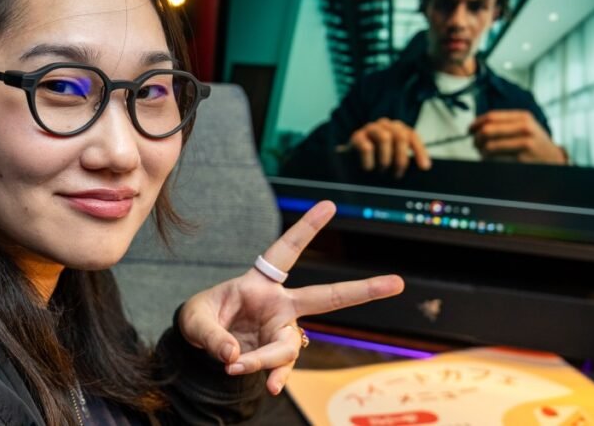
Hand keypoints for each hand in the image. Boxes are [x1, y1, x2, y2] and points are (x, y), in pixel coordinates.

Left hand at [177, 201, 404, 394]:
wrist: (200, 346)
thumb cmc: (201, 319)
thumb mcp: (196, 319)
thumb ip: (212, 336)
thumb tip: (234, 357)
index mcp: (261, 282)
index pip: (286, 251)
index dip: (306, 229)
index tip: (329, 205)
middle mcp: (280, 305)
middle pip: (326, 297)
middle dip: (362, 290)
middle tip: (397, 282)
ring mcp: (281, 332)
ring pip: (289, 345)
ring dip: (268, 358)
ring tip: (237, 366)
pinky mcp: (275, 355)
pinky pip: (282, 367)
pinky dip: (276, 376)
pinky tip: (272, 387)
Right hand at [341, 118, 431, 177]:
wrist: (351, 155)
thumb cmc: (376, 156)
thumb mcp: (393, 155)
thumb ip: (404, 158)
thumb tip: (420, 170)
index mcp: (398, 128)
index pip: (412, 137)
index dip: (420, 151)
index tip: (424, 167)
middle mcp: (386, 125)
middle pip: (400, 136)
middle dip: (401, 158)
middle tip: (397, 174)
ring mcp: (371, 129)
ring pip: (384, 138)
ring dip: (385, 159)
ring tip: (382, 171)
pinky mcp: (356, 136)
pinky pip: (366, 147)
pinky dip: (370, 161)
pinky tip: (369, 168)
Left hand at [469, 110, 565, 163]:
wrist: (553, 158)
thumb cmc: (534, 142)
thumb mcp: (525, 126)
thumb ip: (504, 123)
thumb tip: (475, 127)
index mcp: (523, 117)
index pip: (491, 117)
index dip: (476, 123)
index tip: (469, 130)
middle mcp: (525, 128)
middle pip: (487, 131)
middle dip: (476, 139)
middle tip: (475, 144)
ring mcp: (524, 144)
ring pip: (489, 147)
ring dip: (482, 152)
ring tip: (484, 153)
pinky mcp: (522, 159)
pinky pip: (496, 160)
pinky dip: (489, 161)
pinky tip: (492, 160)